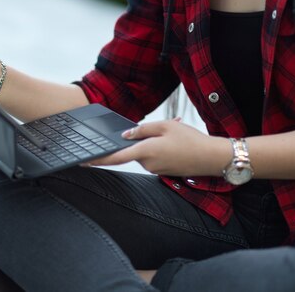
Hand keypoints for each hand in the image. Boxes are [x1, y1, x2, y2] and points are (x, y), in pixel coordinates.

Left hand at [89, 118, 222, 176]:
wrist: (211, 157)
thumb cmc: (190, 139)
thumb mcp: (165, 126)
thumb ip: (143, 129)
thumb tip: (126, 134)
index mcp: (145, 151)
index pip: (116, 156)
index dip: (98, 159)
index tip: (83, 160)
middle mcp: (148, 163)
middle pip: (134, 148)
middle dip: (141, 137)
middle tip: (163, 125)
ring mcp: (156, 169)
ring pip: (146, 150)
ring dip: (155, 140)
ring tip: (175, 129)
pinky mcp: (163, 170)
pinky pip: (155, 155)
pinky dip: (161, 146)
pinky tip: (176, 138)